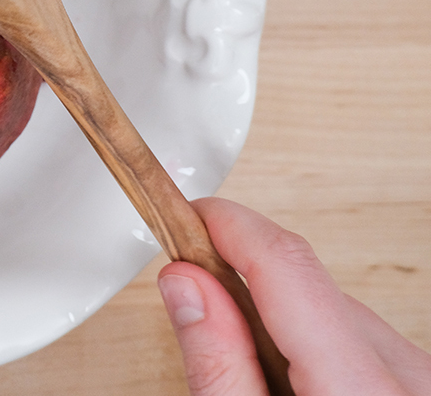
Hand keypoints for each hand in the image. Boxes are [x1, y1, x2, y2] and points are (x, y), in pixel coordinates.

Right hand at [158, 197, 430, 394]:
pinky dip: (321, 349)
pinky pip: (363, 340)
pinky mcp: (422, 381)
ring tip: (253, 378)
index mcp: (361, 386)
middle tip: (193, 307)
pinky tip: (295, 386)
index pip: (285, 262)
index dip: (227, 225)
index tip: (184, 212)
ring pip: (334, 313)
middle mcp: (407, 373)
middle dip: (242, 288)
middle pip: (306, 287)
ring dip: (283, 324)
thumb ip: (219, 365)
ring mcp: (423, 377)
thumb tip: (184, 282)